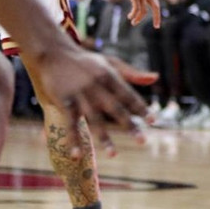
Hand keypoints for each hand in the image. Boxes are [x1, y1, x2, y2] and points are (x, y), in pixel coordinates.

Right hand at [32, 43, 150, 157]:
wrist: (53, 53)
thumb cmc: (86, 61)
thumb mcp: (110, 62)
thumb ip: (132, 73)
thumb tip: (156, 78)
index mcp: (110, 76)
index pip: (129, 95)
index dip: (141, 108)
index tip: (153, 121)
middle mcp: (97, 86)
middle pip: (115, 109)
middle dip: (129, 125)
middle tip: (142, 141)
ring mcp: (80, 94)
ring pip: (94, 120)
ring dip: (104, 138)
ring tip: (113, 155)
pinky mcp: (64, 102)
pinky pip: (70, 124)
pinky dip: (74, 139)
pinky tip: (77, 155)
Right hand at [117, 0, 161, 26]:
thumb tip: (137, 0)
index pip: (156, 5)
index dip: (157, 14)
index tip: (157, 23)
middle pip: (156, 8)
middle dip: (157, 18)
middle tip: (157, 26)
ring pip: (143, 11)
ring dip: (138, 19)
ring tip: (133, 23)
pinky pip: (136, 8)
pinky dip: (133, 14)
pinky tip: (130, 17)